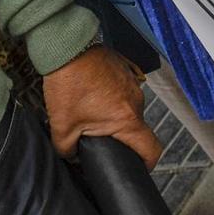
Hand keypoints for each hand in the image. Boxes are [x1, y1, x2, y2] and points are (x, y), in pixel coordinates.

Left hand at [42, 45, 161, 168]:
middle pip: (137, 128)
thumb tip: (72, 157)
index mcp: (127, 119)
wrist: (66, 46)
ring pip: (129, 107)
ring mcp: (132, 82)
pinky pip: (124, 89)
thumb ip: (68, 150)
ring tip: (91, 110)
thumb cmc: (68, 82)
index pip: (151, 149)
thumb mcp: (62, 126)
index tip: (138, 167)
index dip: (148, 163)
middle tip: (100, 136)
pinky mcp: (125, 68)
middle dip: (121, 136)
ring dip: (115, 113)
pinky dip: (112, 95)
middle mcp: (136, 101)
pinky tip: (92, 93)